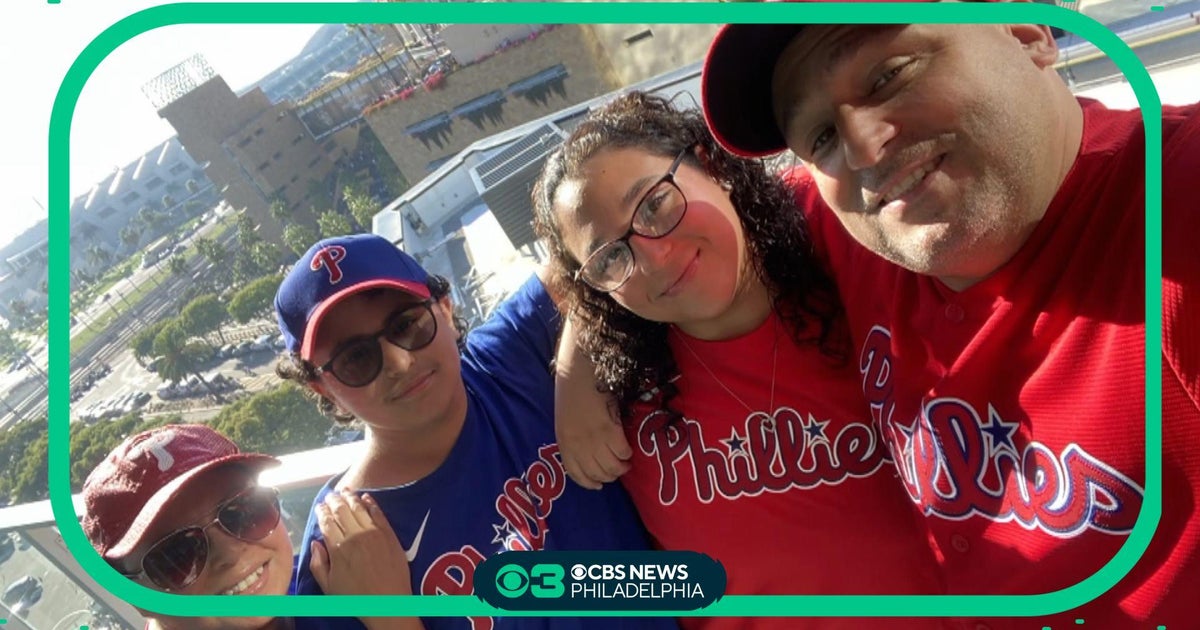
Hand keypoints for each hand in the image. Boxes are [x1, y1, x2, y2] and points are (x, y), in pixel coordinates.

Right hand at [310, 491, 412, 595]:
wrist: (388, 603)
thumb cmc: (356, 598)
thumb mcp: (329, 586)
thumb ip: (318, 564)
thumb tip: (315, 543)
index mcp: (338, 548)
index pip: (326, 522)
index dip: (321, 512)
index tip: (319, 506)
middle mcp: (354, 536)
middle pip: (341, 511)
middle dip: (333, 500)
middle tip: (330, 494)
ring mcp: (373, 533)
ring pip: (359, 508)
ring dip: (350, 497)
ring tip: (345, 490)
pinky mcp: (389, 533)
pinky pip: (378, 512)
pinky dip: (371, 502)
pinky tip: (366, 497)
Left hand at [555, 317, 632, 489]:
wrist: (579, 366)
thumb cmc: (572, 388)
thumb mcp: (566, 417)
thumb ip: (575, 436)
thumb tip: (589, 453)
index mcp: (564, 440)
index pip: (576, 473)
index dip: (590, 482)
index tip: (600, 485)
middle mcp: (577, 444)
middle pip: (597, 473)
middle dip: (610, 474)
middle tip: (619, 467)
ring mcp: (593, 438)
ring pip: (611, 467)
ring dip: (621, 466)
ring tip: (625, 459)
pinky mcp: (609, 428)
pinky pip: (622, 451)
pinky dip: (626, 452)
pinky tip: (627, 446)